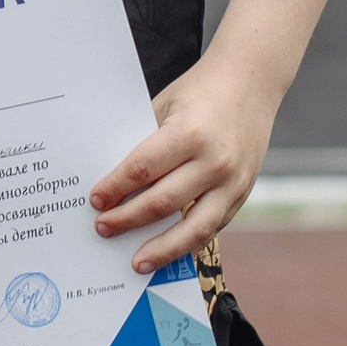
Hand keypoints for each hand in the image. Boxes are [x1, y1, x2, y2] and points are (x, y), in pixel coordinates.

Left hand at [89, 51, 280, 271]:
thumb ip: (144, 143)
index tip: (95, 200)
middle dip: (127, 219)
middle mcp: (214, 161)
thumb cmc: (199, 93)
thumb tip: (113, 183)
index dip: (115, 188)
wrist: (251, 83)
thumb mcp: (165, 106)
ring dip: (161, 249)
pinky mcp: (242, 194)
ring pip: (193, 228)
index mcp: (189, 134)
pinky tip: (168, 252)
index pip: (142, 169)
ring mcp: (232, 182)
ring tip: (136, 262)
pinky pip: (212, 227)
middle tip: (102, 228)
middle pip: (162, 202)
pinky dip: (188, 243)